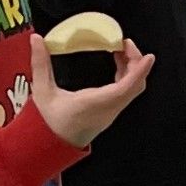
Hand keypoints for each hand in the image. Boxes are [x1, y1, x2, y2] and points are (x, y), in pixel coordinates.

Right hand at [25, 37, 153, 147]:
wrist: (50, 146)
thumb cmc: (47, 122)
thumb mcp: (42, 91)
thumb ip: (40, 63)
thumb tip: (36, 39)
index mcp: (94, 104)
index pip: (125, 87)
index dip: (139, 71)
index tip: (148, 57)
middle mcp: (107, 110)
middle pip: (135, 86)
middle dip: (137, 63)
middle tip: (126, 43)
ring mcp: (110, 113)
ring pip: (132, 90)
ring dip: (133, 69)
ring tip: (121, 50)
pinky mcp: (109, 113)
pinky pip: (126, 93)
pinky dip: (127, 77)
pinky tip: (117, 64)